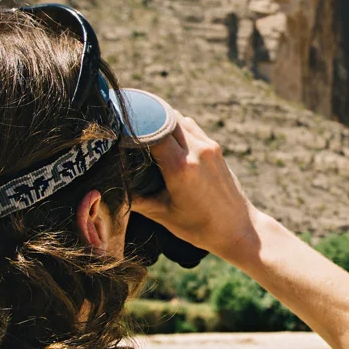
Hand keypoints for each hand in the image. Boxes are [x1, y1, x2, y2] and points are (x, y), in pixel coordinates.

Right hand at [130, 115, 261, 262]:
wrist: (240, 229)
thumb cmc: (200, 227)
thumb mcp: (163, 215)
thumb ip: (136, 199)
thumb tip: (109, 189)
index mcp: (181, 167)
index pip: (152, 130)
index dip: (134, 125)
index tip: (117, 126)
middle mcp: (197, 151)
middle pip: (165, 119)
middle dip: (146, 119)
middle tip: (126, 124)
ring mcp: (210, 147)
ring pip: (180, 120)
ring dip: (162, 122)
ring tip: (145, 131)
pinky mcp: (216, 149)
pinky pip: (192, 128)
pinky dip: (177, 128)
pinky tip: (166, 138)